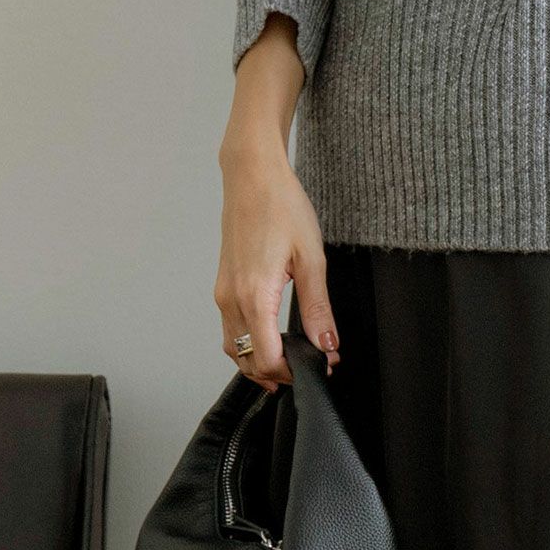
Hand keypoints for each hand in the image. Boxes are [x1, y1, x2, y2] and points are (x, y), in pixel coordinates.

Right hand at [214, 144, 340, 392]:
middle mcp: (231, 300)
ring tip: (290, 361)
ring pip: (233, 347)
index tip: (318, 367)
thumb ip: (317, 308)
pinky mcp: (222, 285)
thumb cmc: (282, 207)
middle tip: (307, 368)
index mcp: (254, 296)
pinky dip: (247, 344)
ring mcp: (222, 293)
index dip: (293, 372)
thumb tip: (327, 344)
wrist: (252, 177)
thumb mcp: (311, 259)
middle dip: (276, 373)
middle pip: (246, 360)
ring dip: (258, 362)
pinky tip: (270, 338)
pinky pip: (230, 329)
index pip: (266, 358)